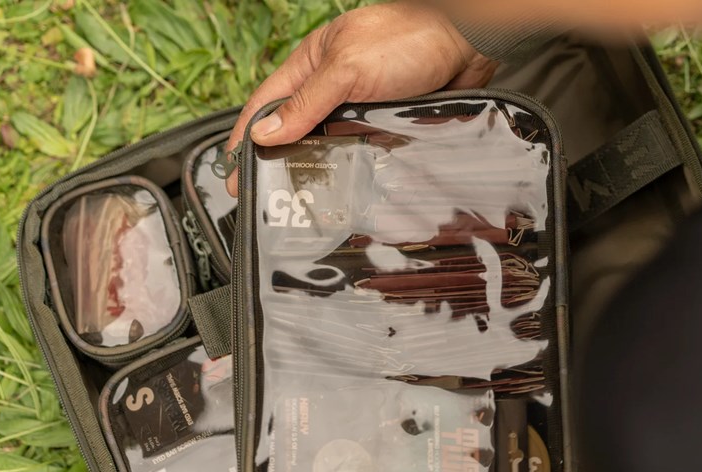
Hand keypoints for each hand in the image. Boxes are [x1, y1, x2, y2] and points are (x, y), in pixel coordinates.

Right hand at [224, 1, 497, 195]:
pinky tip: (341, 192)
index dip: (245, 139)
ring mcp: (359, 107)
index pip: (266, 104)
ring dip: (313, 170)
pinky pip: (359, 152)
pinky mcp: (385, 125)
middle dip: (276, 160)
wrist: (469, 44)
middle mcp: (332, 87)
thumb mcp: (348, 69)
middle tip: (264, 198)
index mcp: (311, 64)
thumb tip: (265, 133)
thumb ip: (307, 103)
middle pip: (293, 129)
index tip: (232, 174)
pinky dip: (348, 171)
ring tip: (298, 203)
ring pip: (326, 145)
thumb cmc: (410, 38)